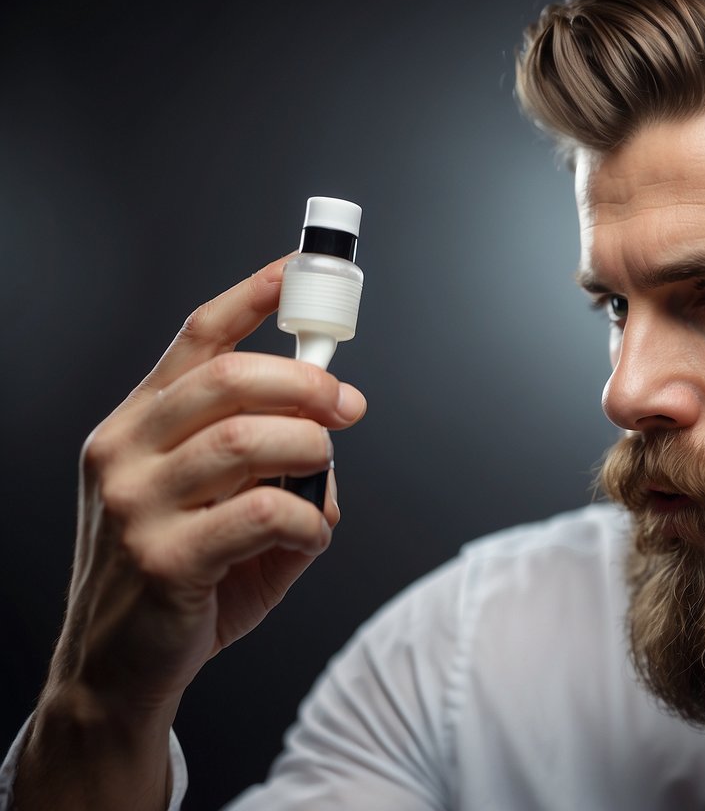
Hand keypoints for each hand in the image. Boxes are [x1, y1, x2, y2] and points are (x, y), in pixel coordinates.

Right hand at [16, 255, 366, 809]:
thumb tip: (330, 438)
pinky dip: (309, 520)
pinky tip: (309, 537)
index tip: (301, 272)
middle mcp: (124, 451)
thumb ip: (267, 464)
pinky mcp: (163, 558)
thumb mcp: (215, 506)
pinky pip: (265, 513)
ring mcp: (136, 504)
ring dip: (312, 452)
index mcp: (135, 425)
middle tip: (348, 407)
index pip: (195, 338)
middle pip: (229, 377)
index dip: (253, 297)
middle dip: (307, 383)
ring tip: (320, 480)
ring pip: (250, 438)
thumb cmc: (179, 579)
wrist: (117, 671)